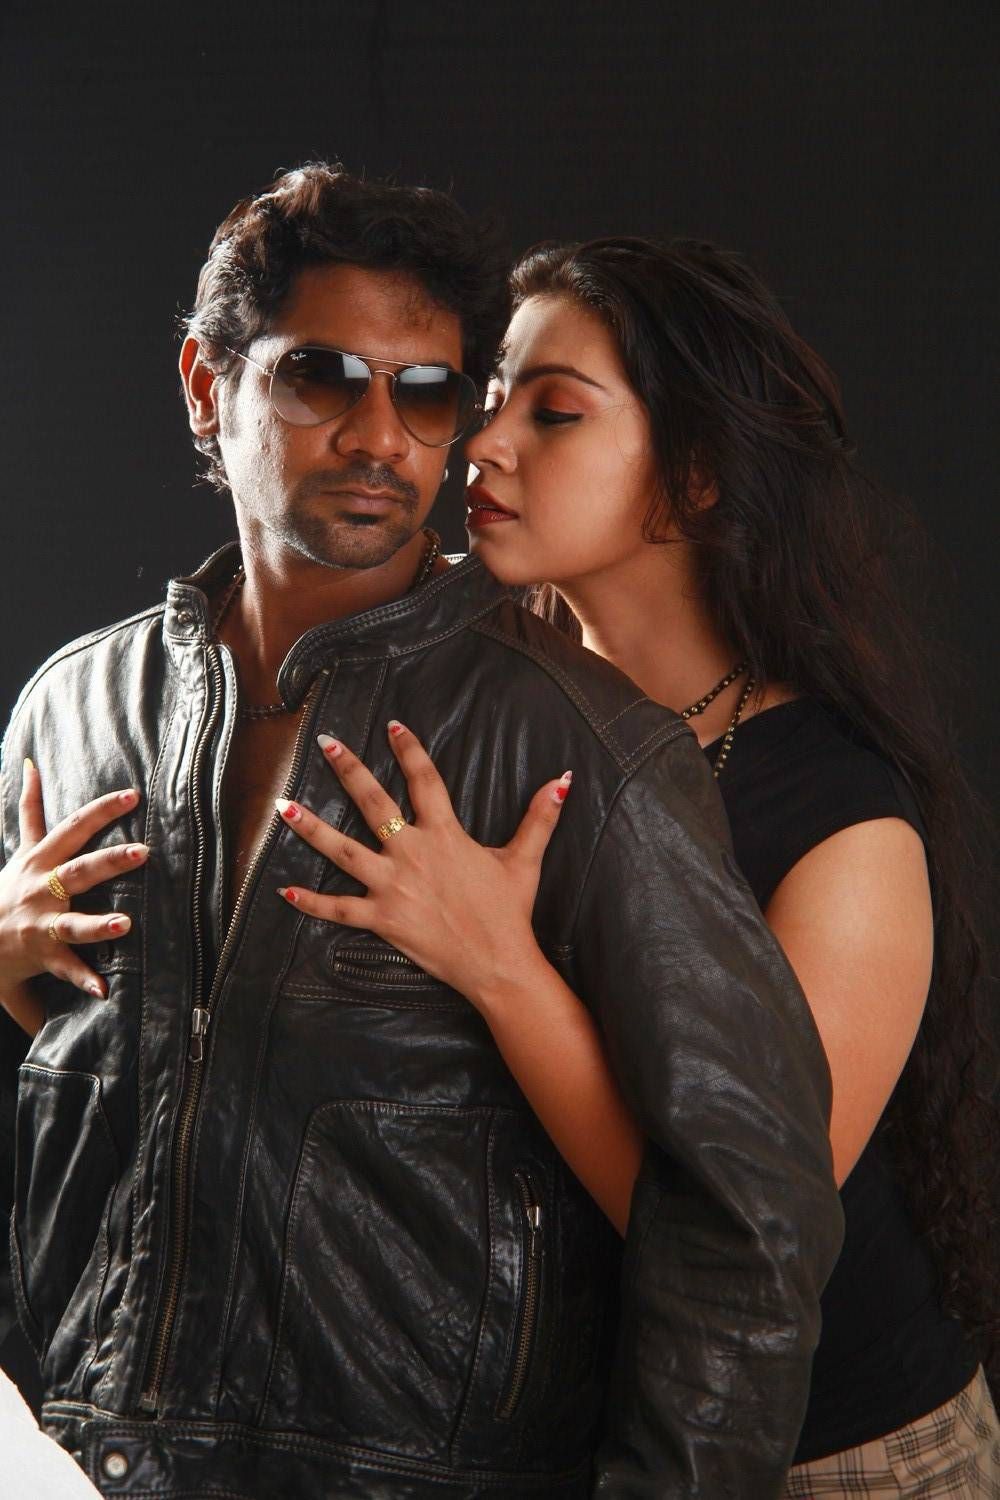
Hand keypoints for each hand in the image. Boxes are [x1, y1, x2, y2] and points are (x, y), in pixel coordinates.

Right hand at [0, 759, 146, 1001]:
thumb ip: (29, 807)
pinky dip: (83, 979)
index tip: (134, 796)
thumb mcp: (20, 846)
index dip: (102, 810)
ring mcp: (41, 923)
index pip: (73, 827)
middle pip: (78, 870)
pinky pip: (65, 968)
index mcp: (39, 859)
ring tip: (126, 924)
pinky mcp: (41, 954)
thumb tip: (31, 762)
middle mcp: (41, 888)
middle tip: (144, 851)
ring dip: (97, 924)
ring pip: (72, 922)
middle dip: (110, 860)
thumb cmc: (7, 888)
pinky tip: (104, 990)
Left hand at [274, 721, 571, 1009]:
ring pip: (342, 851)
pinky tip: (285, 890)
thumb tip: (563, 777)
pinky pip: (338, 909)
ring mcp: (393, 886)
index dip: (408, 749)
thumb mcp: (525, 859)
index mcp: (445, 834)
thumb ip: (540, 816)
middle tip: (326, 743)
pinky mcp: (382, 918)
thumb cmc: (510, 911)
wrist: (498, 963)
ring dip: (310, 827)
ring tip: (283, 805)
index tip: (392, 725)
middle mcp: (412, 853)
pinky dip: (311, 902)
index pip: (423, 780)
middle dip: (348, 769)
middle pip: (373, 803)